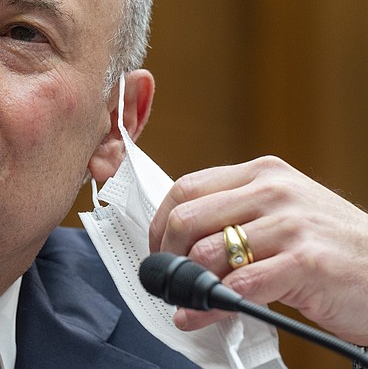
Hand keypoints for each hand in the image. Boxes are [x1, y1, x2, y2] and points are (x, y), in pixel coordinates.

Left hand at [149, 155, 367, 344]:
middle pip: (187, 218)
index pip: (187, 187)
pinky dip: (214, 305)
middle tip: (169, 279)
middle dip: (167, 255)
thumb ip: (234, 217)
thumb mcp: (282, 213)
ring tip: (189, 300)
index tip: (158, 249)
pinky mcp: (306, 262)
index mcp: (262, 173)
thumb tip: (176, 243)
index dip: (161, 223)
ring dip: (189, 284)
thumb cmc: (331, 246)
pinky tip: (206, 314)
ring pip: (207, 253)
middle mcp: (274, 191)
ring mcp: (291, 224)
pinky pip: (240, 285)